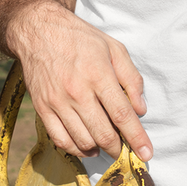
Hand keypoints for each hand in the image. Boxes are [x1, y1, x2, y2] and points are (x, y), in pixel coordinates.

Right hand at [6, 0, 152, 160]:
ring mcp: (58, 102)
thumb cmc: (81, 39)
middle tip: (125, 150)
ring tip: (107, 146)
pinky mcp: (42, 109)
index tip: (146, 154)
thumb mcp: (114, 48)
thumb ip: (131, 79)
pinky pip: (60, 139)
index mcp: (99, 74)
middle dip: (118, 148)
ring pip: (83, 140)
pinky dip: (76, 149)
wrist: (39, 32)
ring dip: (99, 149)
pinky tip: (87, 147)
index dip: (136, 137)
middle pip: (103, 133)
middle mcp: (78, 91)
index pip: (122, 114)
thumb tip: (140, 110)